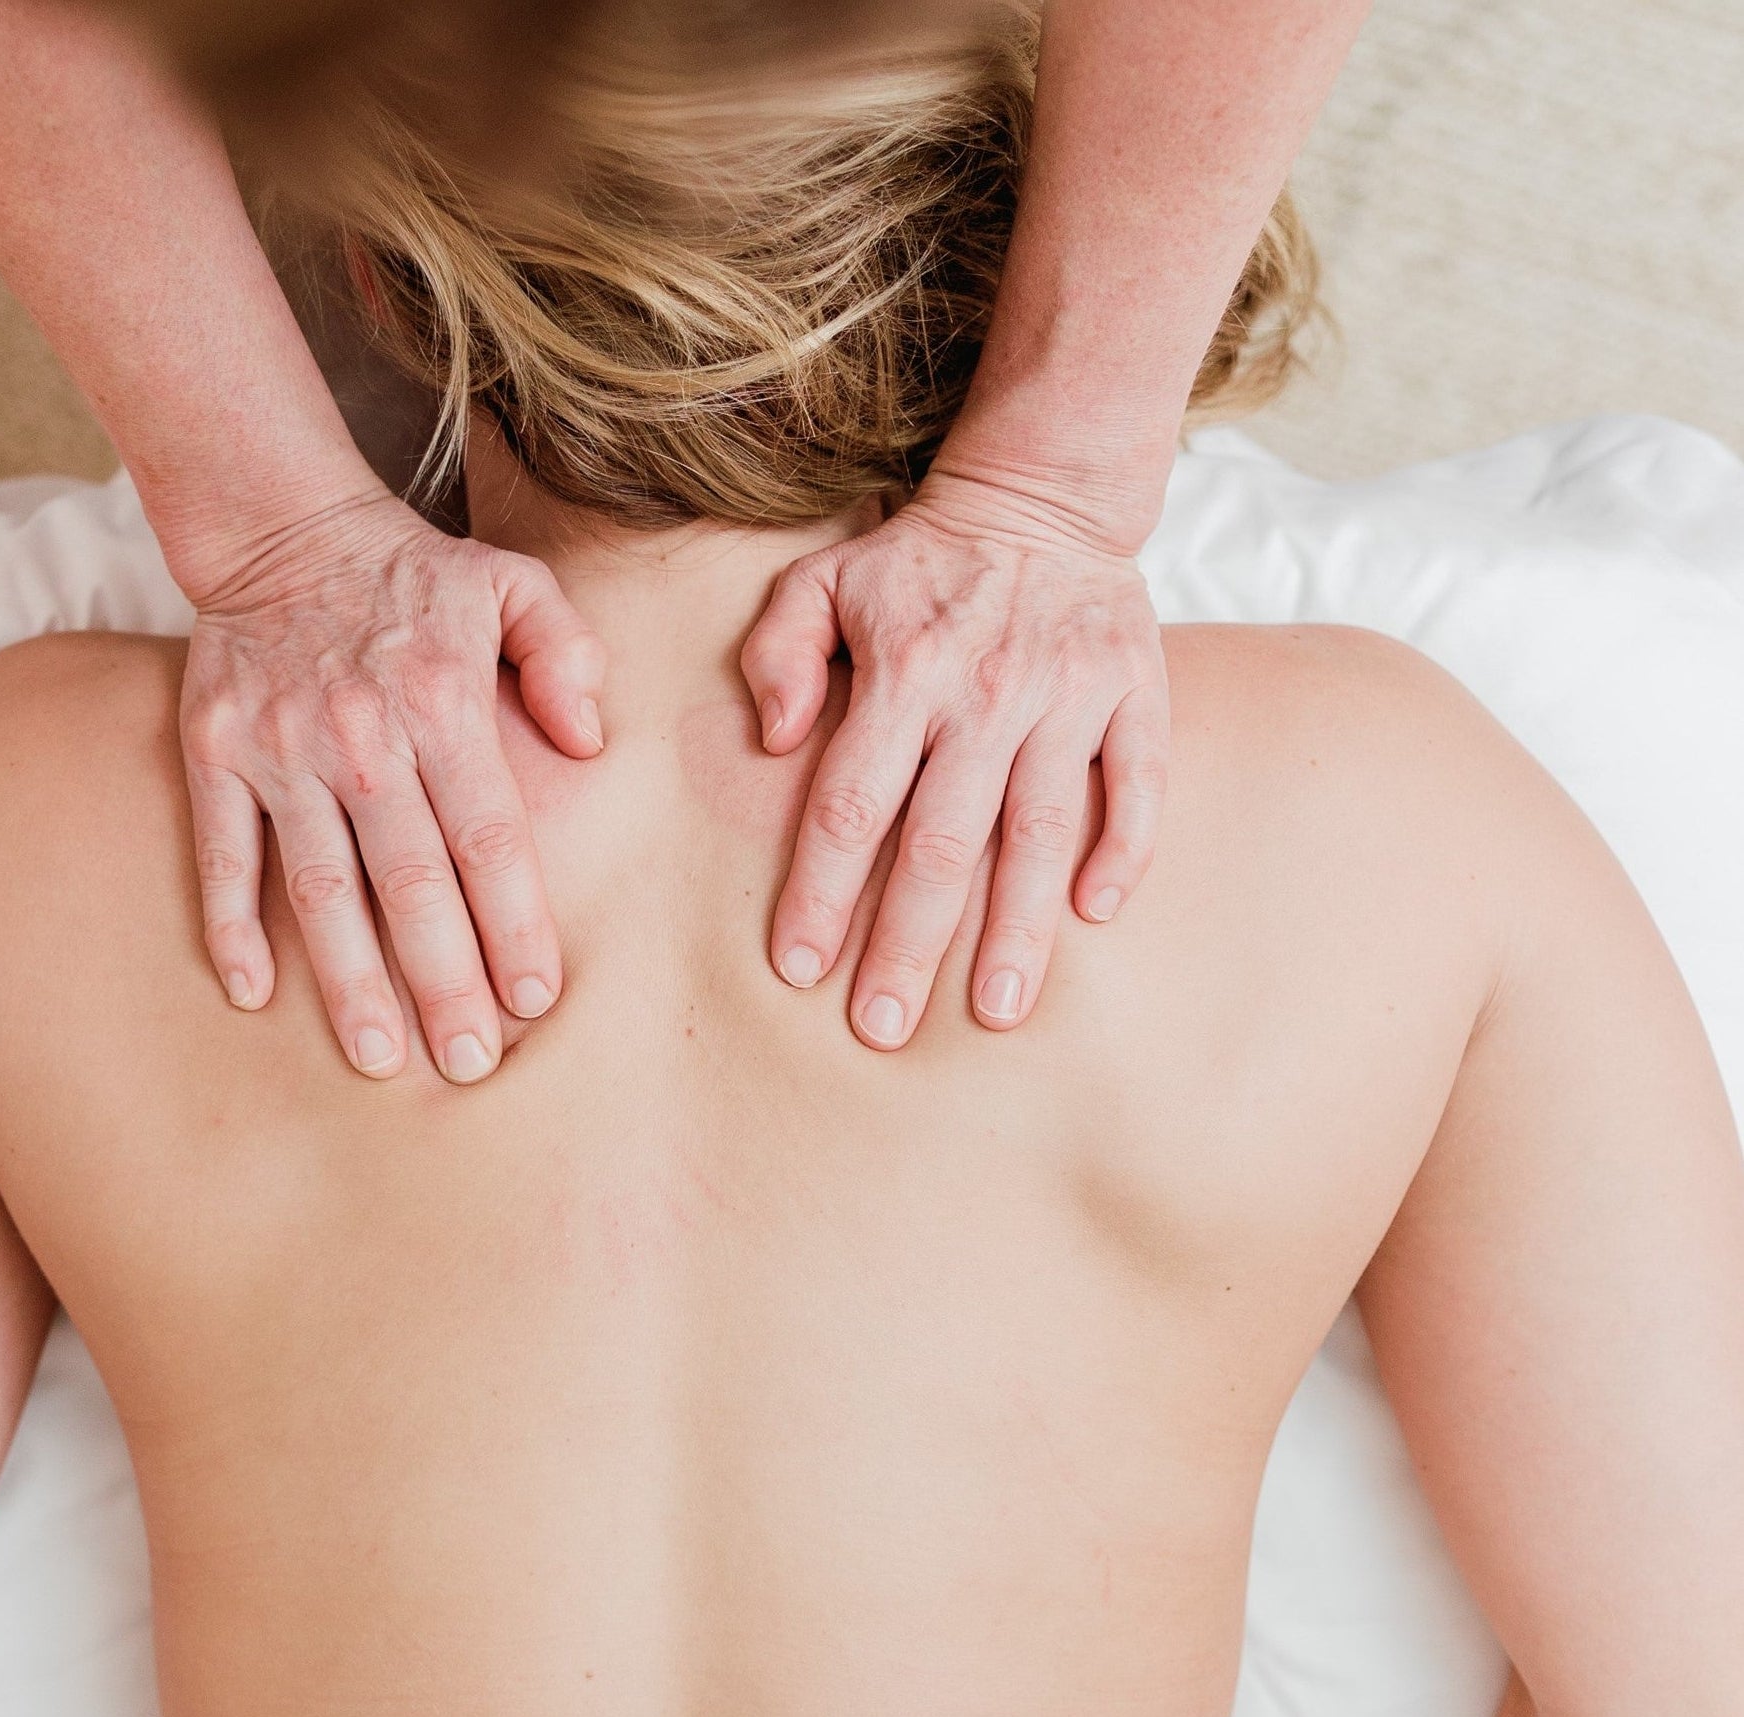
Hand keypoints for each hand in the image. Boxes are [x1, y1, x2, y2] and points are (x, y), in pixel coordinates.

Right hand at [178, 487, 605, 1082]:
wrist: (277, 520)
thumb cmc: (413, 573)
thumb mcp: (514, 581)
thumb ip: (565, 655)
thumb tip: (591, 743)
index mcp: (443, 702)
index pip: (489, 838)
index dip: (515, 924)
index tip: (536, 999)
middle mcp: (362, 736)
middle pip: (413, 883)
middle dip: (445, 983)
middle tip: (470, 1064)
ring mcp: (281, 749)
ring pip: (321, 887)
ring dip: (350, 980)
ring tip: (380, 1060)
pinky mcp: (213, 752)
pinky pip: (222, 853)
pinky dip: (230, 925)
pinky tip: (252, 998)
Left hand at [740, 467, 1169, 1048]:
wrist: (1045, 490)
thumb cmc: (917, 561)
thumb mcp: (820, 580)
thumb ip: (777, 653)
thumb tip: (775, 740)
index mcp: (902, 673)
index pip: (851, 803)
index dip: (822, 891)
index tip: (799, 967)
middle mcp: (984, 693)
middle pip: (940, 842)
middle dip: (908, 944)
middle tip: (883, 1026)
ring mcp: (1068, 695)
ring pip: (1040, 830)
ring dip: (1018, 927)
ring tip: (997, 1011)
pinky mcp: (1136, 690)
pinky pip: (1140, 781)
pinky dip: (1124, 847)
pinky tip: (1095, 915)